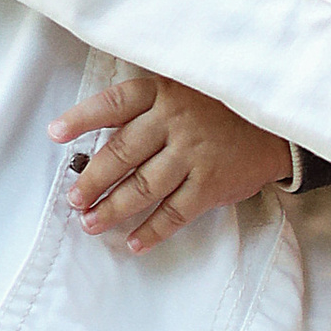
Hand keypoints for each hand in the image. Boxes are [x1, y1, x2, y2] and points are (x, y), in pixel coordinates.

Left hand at [48, 74, 292, 252]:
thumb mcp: (183, 88)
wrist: (275, 125)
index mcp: (164, 92)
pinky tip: (133, 243)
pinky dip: (152, 231)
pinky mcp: (212, 184)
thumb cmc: (217, 107)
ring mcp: (194, 154)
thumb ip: (146, 107)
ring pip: (143, 187)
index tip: (55, 134)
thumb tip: (94, 139)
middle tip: (73, 198)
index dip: (82, 118)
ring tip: (91, 223)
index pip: (115, 103)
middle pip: (122, 153)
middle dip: (92, 180)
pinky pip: (175, 213)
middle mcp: (176, 121)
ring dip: (113, 209)